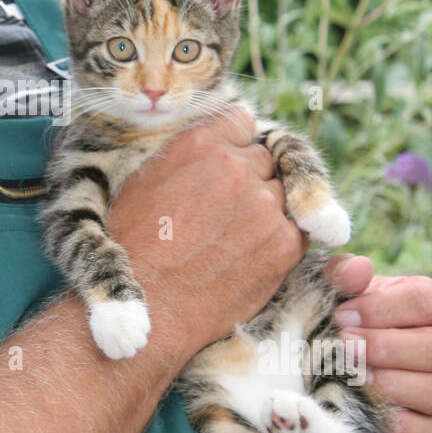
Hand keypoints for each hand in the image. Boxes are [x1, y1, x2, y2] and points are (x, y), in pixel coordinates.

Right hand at [111, 108, 307, 360]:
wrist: (149, 310)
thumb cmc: (133, 250)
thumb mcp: (144, 183)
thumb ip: (184, 158)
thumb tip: (208, 151)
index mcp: (198, 144)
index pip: (240, 122)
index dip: (233, 146)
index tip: (222, 167)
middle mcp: (235, 168)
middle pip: (263, 159)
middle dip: (249, 180)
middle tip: (222, 214)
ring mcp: (264, 206)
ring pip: (283, 193)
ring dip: (266, 210)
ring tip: (232, 240)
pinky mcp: (284, 245)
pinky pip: (298, 229)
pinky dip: (279, 241)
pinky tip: (248, 258)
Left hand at [326, 255, 431, 432]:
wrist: (303, 365)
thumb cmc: (322, 321)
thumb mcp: (325, 291)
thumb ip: (340, 274)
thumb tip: (357, 270)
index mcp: (414, 306)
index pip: (425, 300)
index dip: (384, 309)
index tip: (341, 316)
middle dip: (386, 349)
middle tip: (344, 348)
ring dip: (394, 386)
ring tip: (354, 379)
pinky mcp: (422, 428)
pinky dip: (407, 428)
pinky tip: (374, 413)